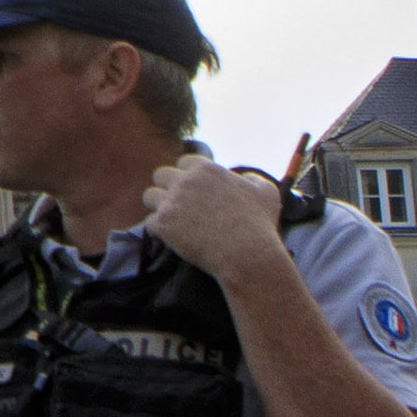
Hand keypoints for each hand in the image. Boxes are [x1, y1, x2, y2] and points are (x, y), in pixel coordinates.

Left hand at [137, 154, 287, 280]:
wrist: (247, 255)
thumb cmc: (259, 225)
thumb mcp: (266, 192)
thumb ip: (253, 179)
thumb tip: (244, 177)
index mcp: (206, 169)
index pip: (184, 162)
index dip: (187, 176)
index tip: (192, 191)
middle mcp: (185, 180)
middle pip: (160, 175)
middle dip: (168, 188)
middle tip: (177, 206)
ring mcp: (171, 201)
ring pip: (149, 196)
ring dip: (158, 208)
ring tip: (170, 221)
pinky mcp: (163, 223)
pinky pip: (150, 223)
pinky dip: (159, 232)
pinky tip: (170, 239)